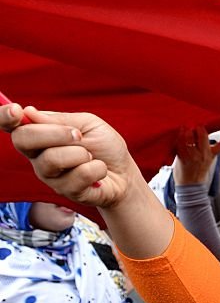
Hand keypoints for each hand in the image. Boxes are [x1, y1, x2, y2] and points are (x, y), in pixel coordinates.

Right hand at [1, 103, 139, 209]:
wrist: (125, 174)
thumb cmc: (104, 147)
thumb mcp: (88, 124)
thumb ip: (60, 120)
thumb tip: (29, 112)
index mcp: (40, 135)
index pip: (11, 126)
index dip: (5, 117)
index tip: (16, 111)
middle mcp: (37, 156)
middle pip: (23, 140)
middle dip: (53, 133)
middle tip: (77, 135)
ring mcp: (49, 176)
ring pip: (51, 159)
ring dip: (80, 153)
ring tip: (91, 156)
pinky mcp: (65, 192)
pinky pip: (77, 175)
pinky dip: (96, 168)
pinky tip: (99, 171)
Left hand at [173, 126, 219, 184]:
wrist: (190, 185)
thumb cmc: (198, 170)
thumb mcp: (208, 159)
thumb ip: (208, 147)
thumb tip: (202, 131)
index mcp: (212, 155)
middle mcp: (203, 155)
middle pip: (203, 136)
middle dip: (199, 127)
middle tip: (195, 125)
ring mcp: (192, 157)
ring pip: (189, 138)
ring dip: (186, 130)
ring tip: (185, 128)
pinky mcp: (182, 158)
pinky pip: (179, 144)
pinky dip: (178, 137)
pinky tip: (179, 134)